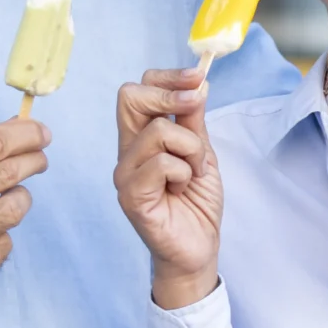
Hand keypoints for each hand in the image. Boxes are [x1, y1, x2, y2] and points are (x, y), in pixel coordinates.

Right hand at [0, 120, 50, 327]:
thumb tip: (11, 130)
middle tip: (39, 157)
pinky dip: (0, 233)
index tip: (40, 132)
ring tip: (9, 195)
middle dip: (32, 159)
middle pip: (6, 174)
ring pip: (14, 208)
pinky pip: (5, 243)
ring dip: (20, 196)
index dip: (21, 135)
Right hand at [115, 69, 222, 308]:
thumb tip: (197, 83)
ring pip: (157, 130)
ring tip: (195, 172)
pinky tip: (184, 189)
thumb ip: (194, 121)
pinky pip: (162, 163)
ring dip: (190, 147)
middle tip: (196, 109)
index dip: (167, 77)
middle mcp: (127, 152)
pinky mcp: (132, 196)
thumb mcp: (202, 153)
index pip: (137, 90)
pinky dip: (185, 171)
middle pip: (129, 97)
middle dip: (170, 96)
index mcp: (140, 138)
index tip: (198, 78)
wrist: (198, 249)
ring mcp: (125, 174)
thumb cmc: (196, 204)